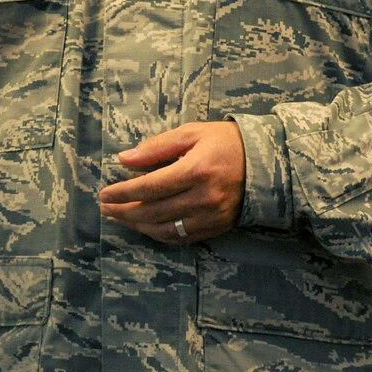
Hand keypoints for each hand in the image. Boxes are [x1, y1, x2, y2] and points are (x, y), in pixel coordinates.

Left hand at [98, 122, 245, 244]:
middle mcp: (204, 198)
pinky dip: (159, 234)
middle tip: (105, 208)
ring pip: (164, 229)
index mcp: (196, 170)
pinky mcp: (217, 227)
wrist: (267, 163)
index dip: (122, 193)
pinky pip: (181, 237)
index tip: (103, 193)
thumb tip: (124, 159)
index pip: (149, 187)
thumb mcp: (192, 133)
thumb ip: (156, 147)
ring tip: (120, 217)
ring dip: (137, 225)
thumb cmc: (226, 142)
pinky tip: (145, 226)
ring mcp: (212, 216)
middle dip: (124, 211)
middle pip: (153, 211)